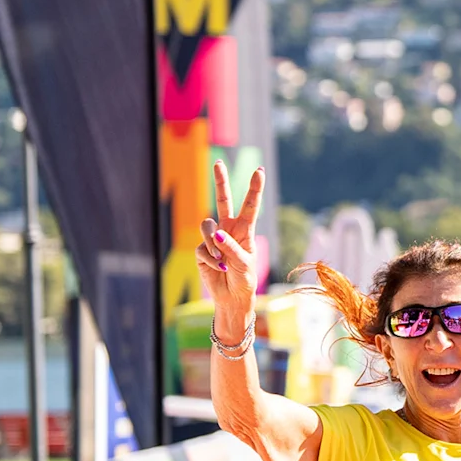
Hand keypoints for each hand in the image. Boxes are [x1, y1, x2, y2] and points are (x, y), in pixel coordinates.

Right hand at [195, 161, 263, 335]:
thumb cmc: (244, 279)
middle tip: (219, 163)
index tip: (259, 170)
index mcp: (244, 230)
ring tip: (222, 260)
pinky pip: (202, 249)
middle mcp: (228, 230)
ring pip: (206, 226)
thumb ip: (231, 247)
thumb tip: (215, 233)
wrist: (232, 298)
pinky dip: (210, 260)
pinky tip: (219, 268)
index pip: (250, 205)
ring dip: (212, 243)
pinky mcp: (201, 251)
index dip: (253, 188)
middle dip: (220, 182)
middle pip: (222, 201)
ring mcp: (213, 239)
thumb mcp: (244, 263)